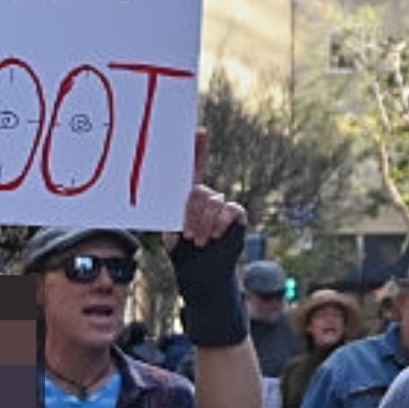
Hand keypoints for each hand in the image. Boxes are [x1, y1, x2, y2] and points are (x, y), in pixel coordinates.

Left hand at [171, 135, 251, 348]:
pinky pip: (230, 210)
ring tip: (200, 241)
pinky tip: (215, 236)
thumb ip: (176, 214)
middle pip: (200, 190)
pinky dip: (220, 223)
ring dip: (205, 223)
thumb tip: (175, 198)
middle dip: (192, 212)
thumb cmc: (184, 255)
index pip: (193, 167)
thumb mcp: (173, 231)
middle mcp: (206, 198)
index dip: (197, 148)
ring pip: (214, 201)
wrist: (202, 277)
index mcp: (188, 198)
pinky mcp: (236, 217)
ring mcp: (222, 207)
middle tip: (190, 235)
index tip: (198, 130)